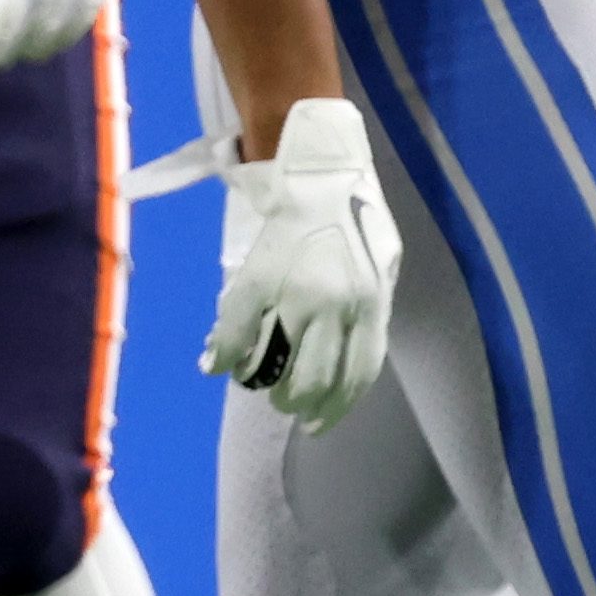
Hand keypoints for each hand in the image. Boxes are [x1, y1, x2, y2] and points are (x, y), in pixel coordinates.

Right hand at [204, 96, 398, 429]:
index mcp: (369, 305)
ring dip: (267, 386)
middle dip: (299, 403)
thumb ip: (368, 306)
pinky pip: (236, 330)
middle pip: (316, 379)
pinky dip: (223, 354)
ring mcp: (295, 295)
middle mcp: (335, 307)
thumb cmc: (355, 213)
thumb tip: (353, 343)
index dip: (335, 408)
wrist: (317, 170)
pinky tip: (215, 365)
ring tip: (260, 388)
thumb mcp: (380, 264)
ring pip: (279, 363)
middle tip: (286, 405)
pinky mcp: (258, 279)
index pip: (356, 376)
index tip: (318, 424)